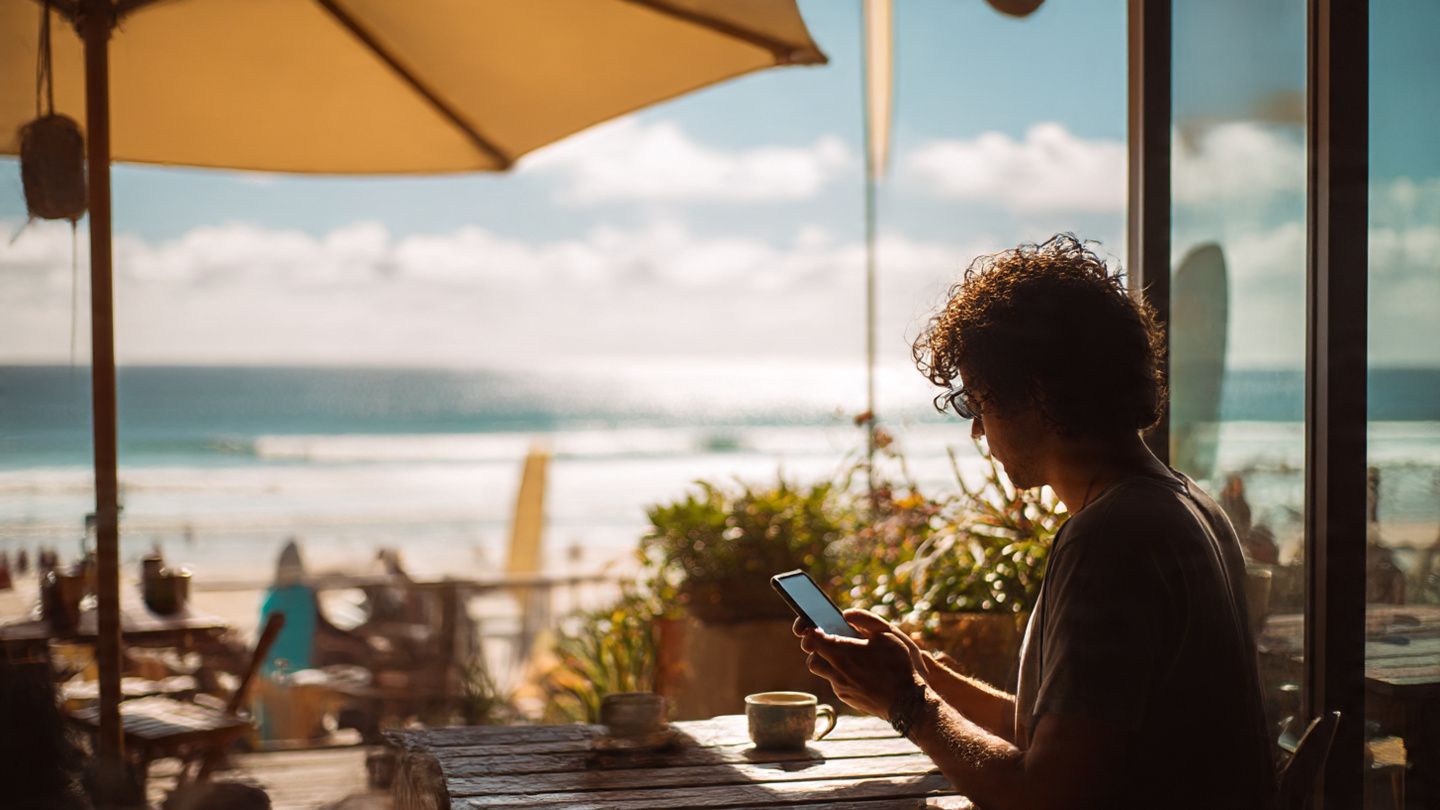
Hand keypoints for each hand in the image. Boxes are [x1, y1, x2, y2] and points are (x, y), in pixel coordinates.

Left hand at [797, 608, 924, 718]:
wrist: (907, 702)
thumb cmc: (899, 666)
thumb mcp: (888, 634)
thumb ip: (865, 619)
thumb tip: (846, 614)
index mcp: (843, 652)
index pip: (811, 639)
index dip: (809, 630)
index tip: (815, 627)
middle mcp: (837, 671)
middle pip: (812, 657)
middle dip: (816, 648)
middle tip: (830, 642)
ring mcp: (840, 687)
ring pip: (821, 672)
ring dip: (827, 662)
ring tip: (845, 656)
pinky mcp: (847, 698)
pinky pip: (835, 683)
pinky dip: (840, 675)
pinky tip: (858, 672)